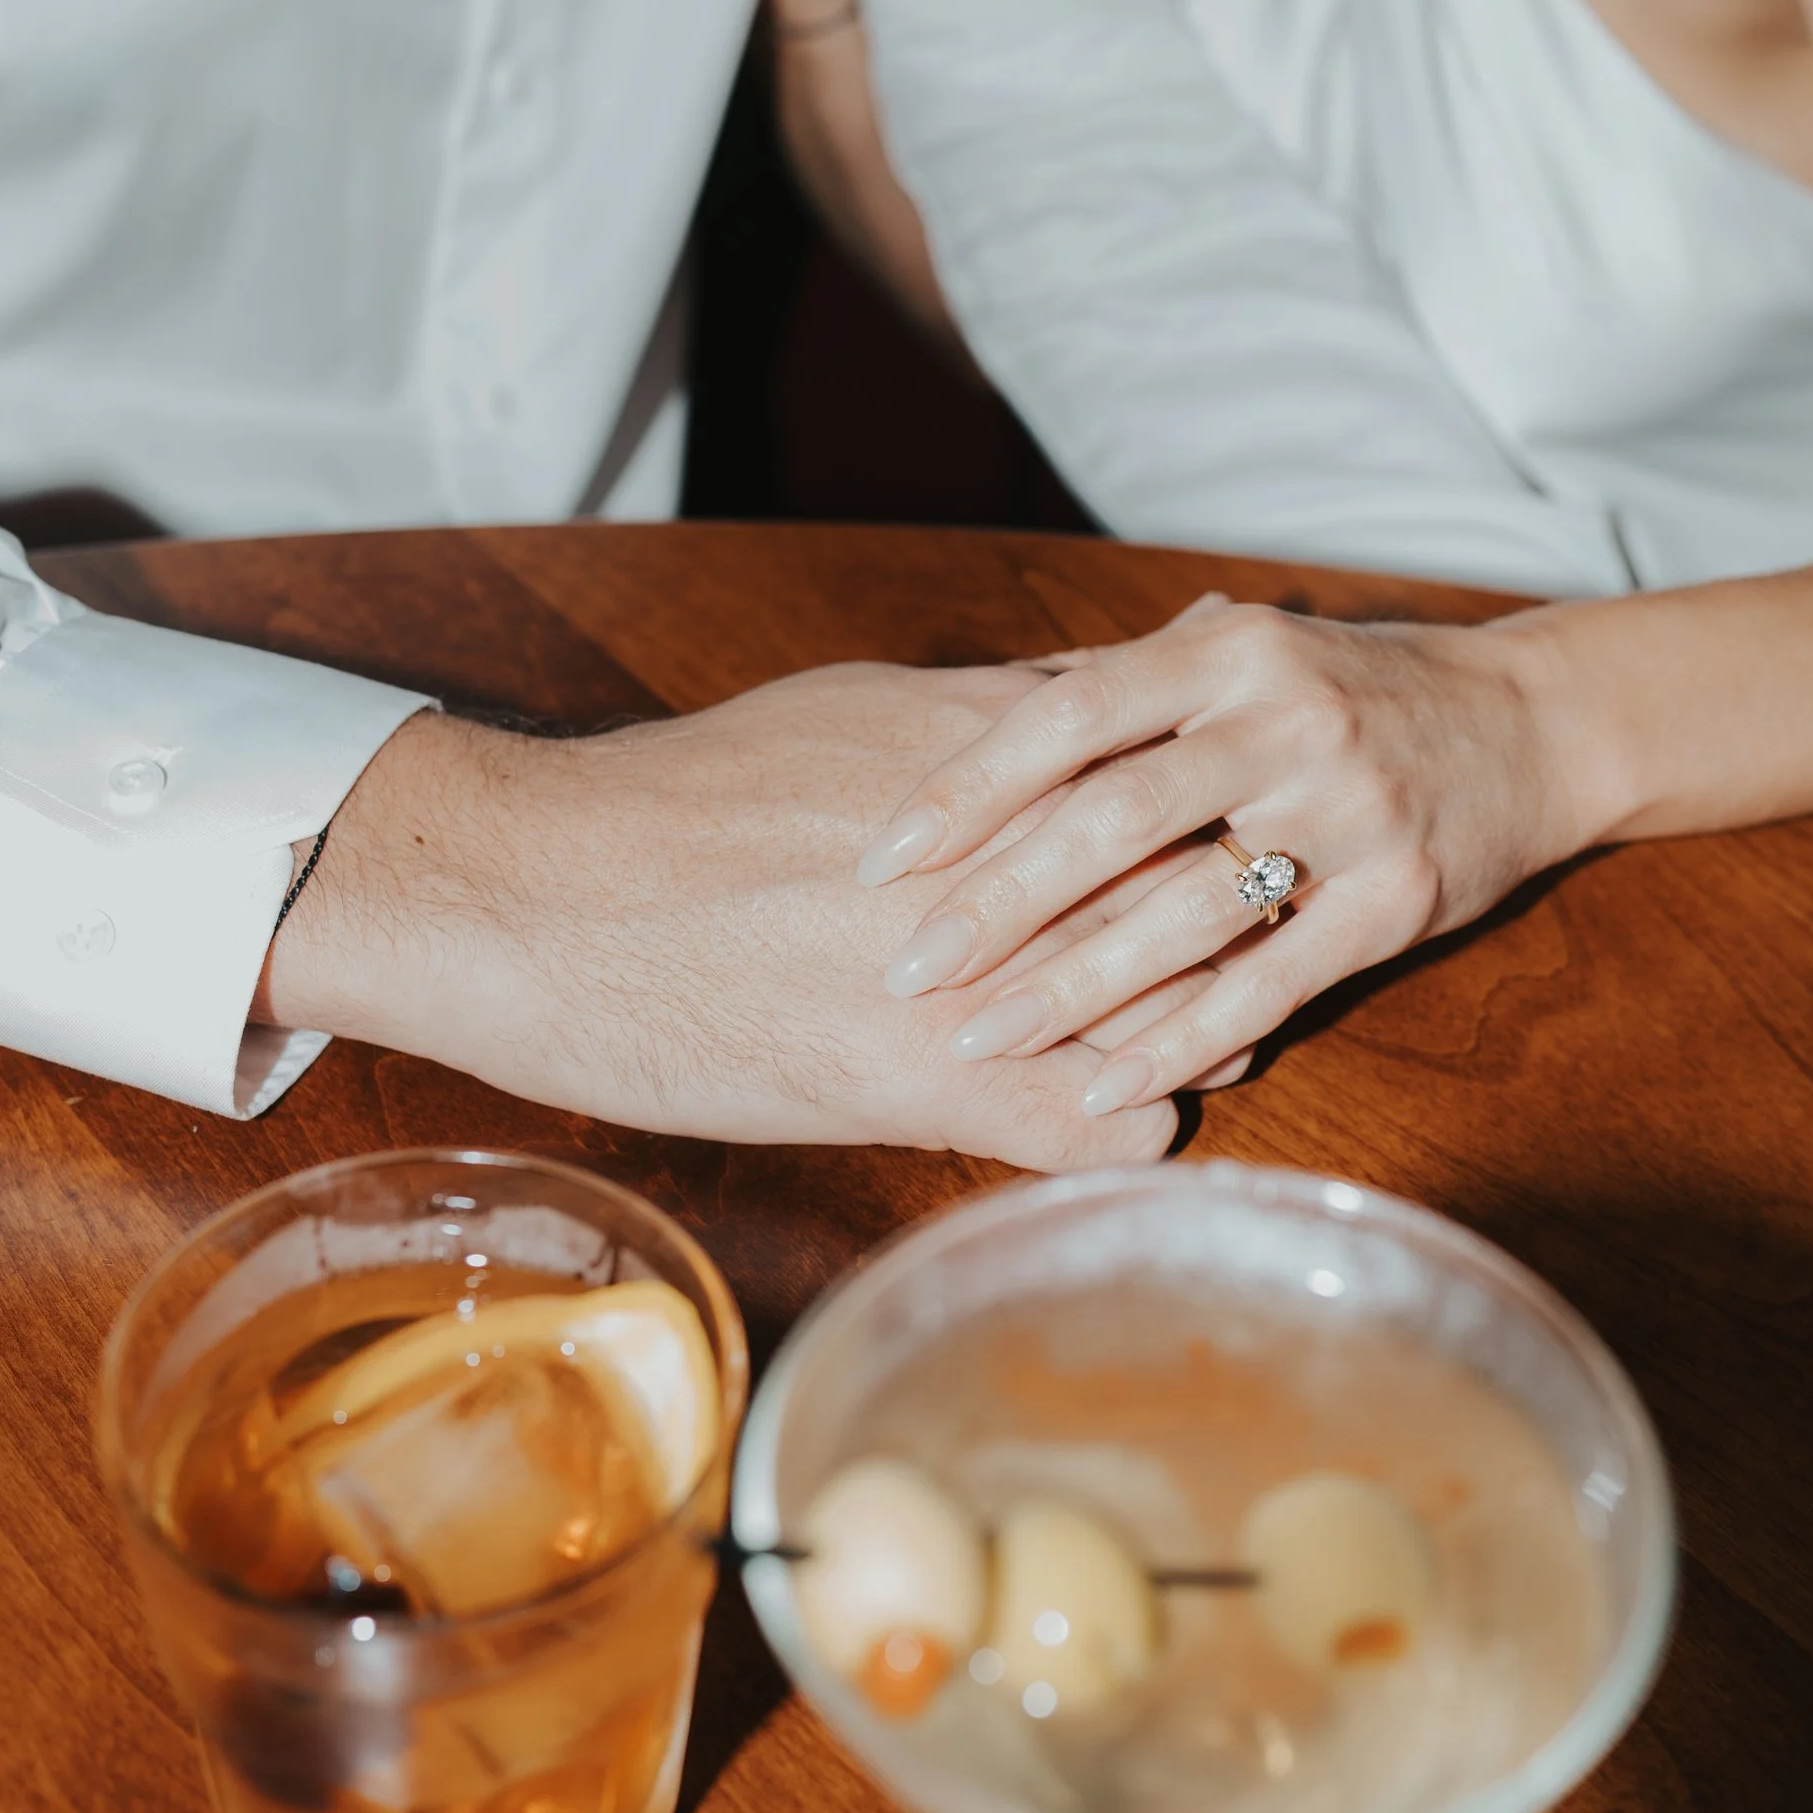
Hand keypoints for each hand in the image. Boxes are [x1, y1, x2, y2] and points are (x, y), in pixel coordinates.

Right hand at [267, 663, 1185, 1170]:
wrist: (551, 897)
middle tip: (1260, 944)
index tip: (1248, 839)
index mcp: (1015, 766)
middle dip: (1246, 927)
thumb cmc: (699, 797)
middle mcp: (1027, 864)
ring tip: (1212, 1036)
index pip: (1196, 791)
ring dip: (1209, 1031)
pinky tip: (1122, 1122)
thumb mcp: (870, 709)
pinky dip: (1133, 1128)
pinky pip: (1109, 1129)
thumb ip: (1005, 707)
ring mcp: (994, 983)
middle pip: (1214, 898)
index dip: (1237, 821)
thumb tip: (1106, 682)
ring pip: (1186, 1017)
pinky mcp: (941, 1090)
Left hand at [850, 598, 1580, 1118]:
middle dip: (999, 901)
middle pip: (1116, 817)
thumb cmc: (1349, 689)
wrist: (1531, 722)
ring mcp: (1351, 811)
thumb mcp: (1242, 651)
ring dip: (1074, 987)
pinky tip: (1108, 1084)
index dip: (967, 787)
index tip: (881, 857)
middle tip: (907, 970)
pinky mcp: (1399, 899)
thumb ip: (1123, 681)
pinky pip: (1275, 983)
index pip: (1069, 713)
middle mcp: (1287, 719)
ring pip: (1189, 912)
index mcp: (1226, 650)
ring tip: (980, 1042)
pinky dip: (1184, 1039)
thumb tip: (968, 713)